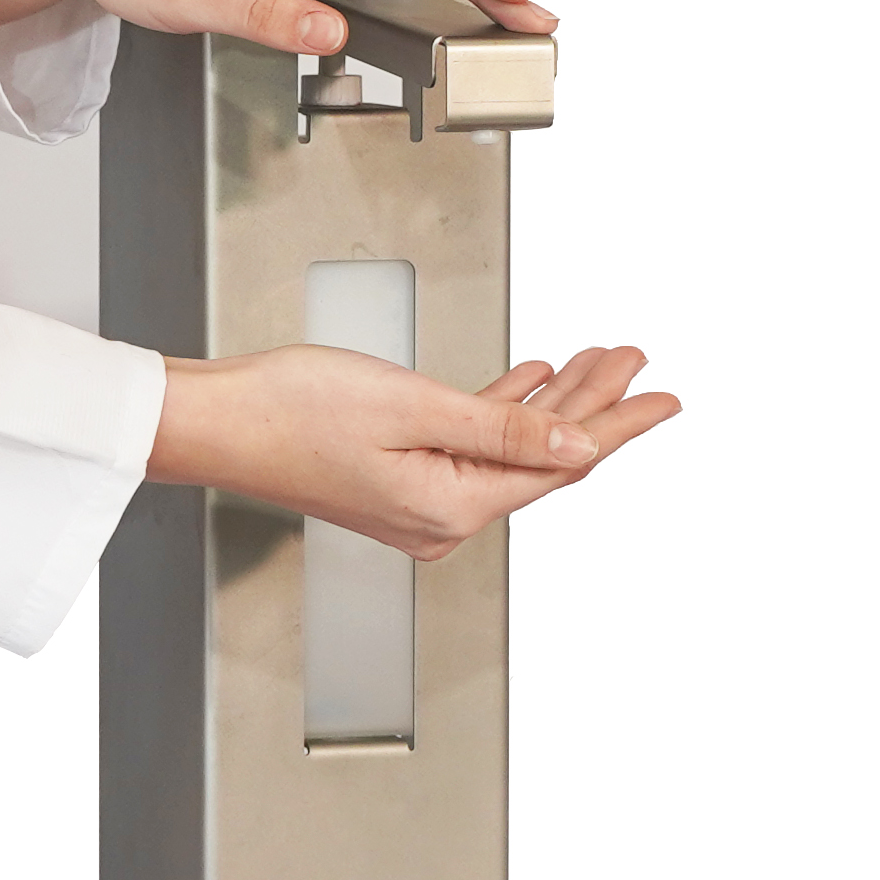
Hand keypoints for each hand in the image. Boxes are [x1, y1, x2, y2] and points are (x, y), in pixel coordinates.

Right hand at [149, 341, 678, 562]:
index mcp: (450, 507)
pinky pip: (472, 445)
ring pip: (510, 446)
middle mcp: (440, 517)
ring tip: (597, 362)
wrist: (216, 421)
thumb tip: (575, 444)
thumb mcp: (413, 406)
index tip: (663, 398)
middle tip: (636, 363)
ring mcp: (419, 501)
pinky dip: (506, 410)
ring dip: (555, 402)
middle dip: (595, 404)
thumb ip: (502, 426)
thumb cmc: (289, 412)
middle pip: (541, 455)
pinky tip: (529, 383)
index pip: (559, 462)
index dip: (618, 422)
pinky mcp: (398, 479)